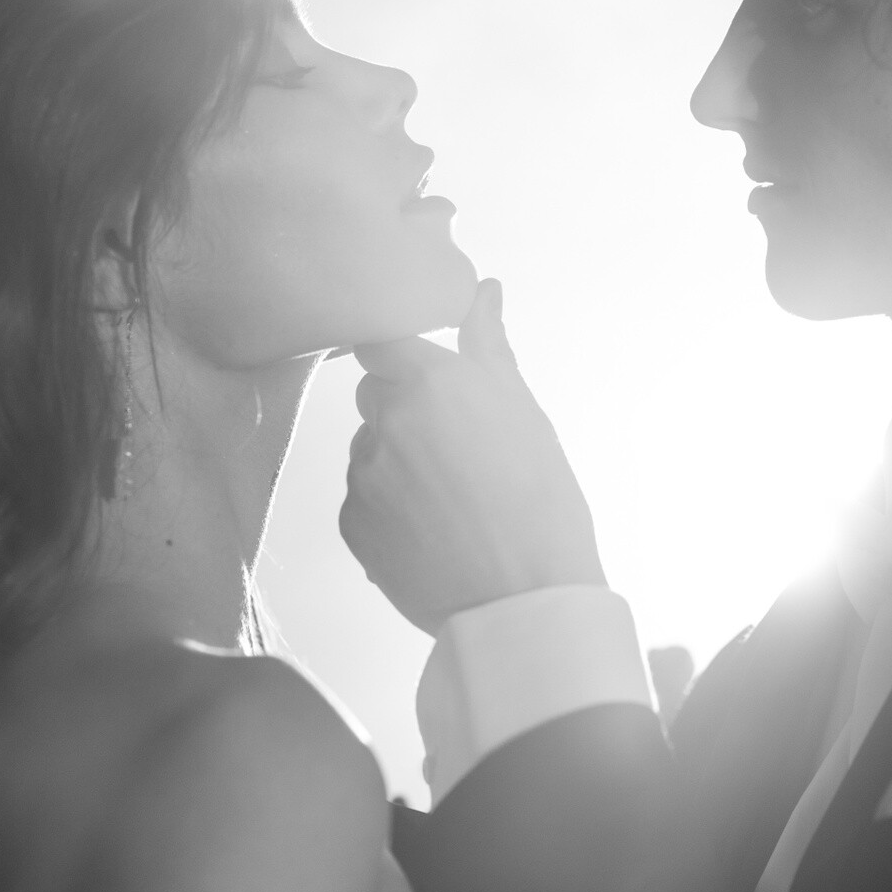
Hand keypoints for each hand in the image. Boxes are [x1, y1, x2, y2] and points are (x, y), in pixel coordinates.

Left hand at [339, 280, 605, 634]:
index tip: (423, 374)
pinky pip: (360, 500)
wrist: (524, 600)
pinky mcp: (350, 524)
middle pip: (374, 396)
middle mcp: (384, 421)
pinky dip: (386, 510)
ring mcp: (362, 475)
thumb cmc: (541, 500)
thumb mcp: (524, 412)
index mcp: (429, 382)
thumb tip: (484, 291)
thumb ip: (489, 347)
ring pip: (368, 450)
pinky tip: (431, 531)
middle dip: (405, 411)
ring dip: (395, 463)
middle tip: (457, 450)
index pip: (380, 341)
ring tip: (450, 501)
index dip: (398, 355)